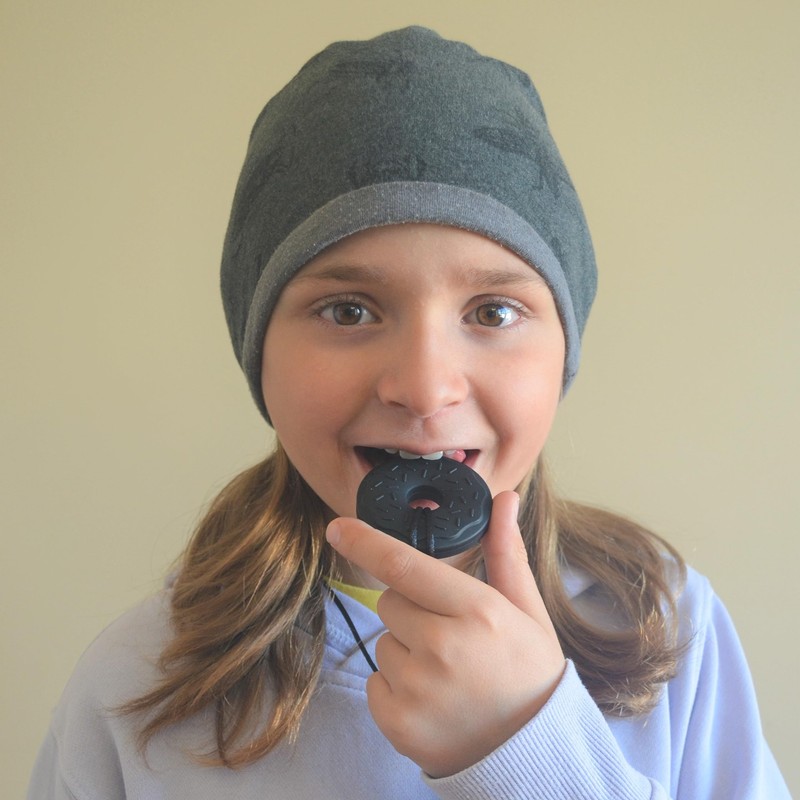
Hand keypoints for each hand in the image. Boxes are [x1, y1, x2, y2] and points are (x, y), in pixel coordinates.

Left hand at [325, 491, 565, 777]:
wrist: (531, 754)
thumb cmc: (528, 674)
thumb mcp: (525, 611)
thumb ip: (506, 553)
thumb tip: (505, 497)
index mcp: (477, 612)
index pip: (405, 565)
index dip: (366, 542)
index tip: (337, 528)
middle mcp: (443, 648)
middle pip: (389, 601)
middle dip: (411, 609)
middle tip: (450, 636)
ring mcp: (417, 689)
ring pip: (383, 642)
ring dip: (406, 650)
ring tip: (447, 675)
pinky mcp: (397, 723)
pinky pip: (375, 681)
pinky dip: (396, 687)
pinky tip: (433, 701)